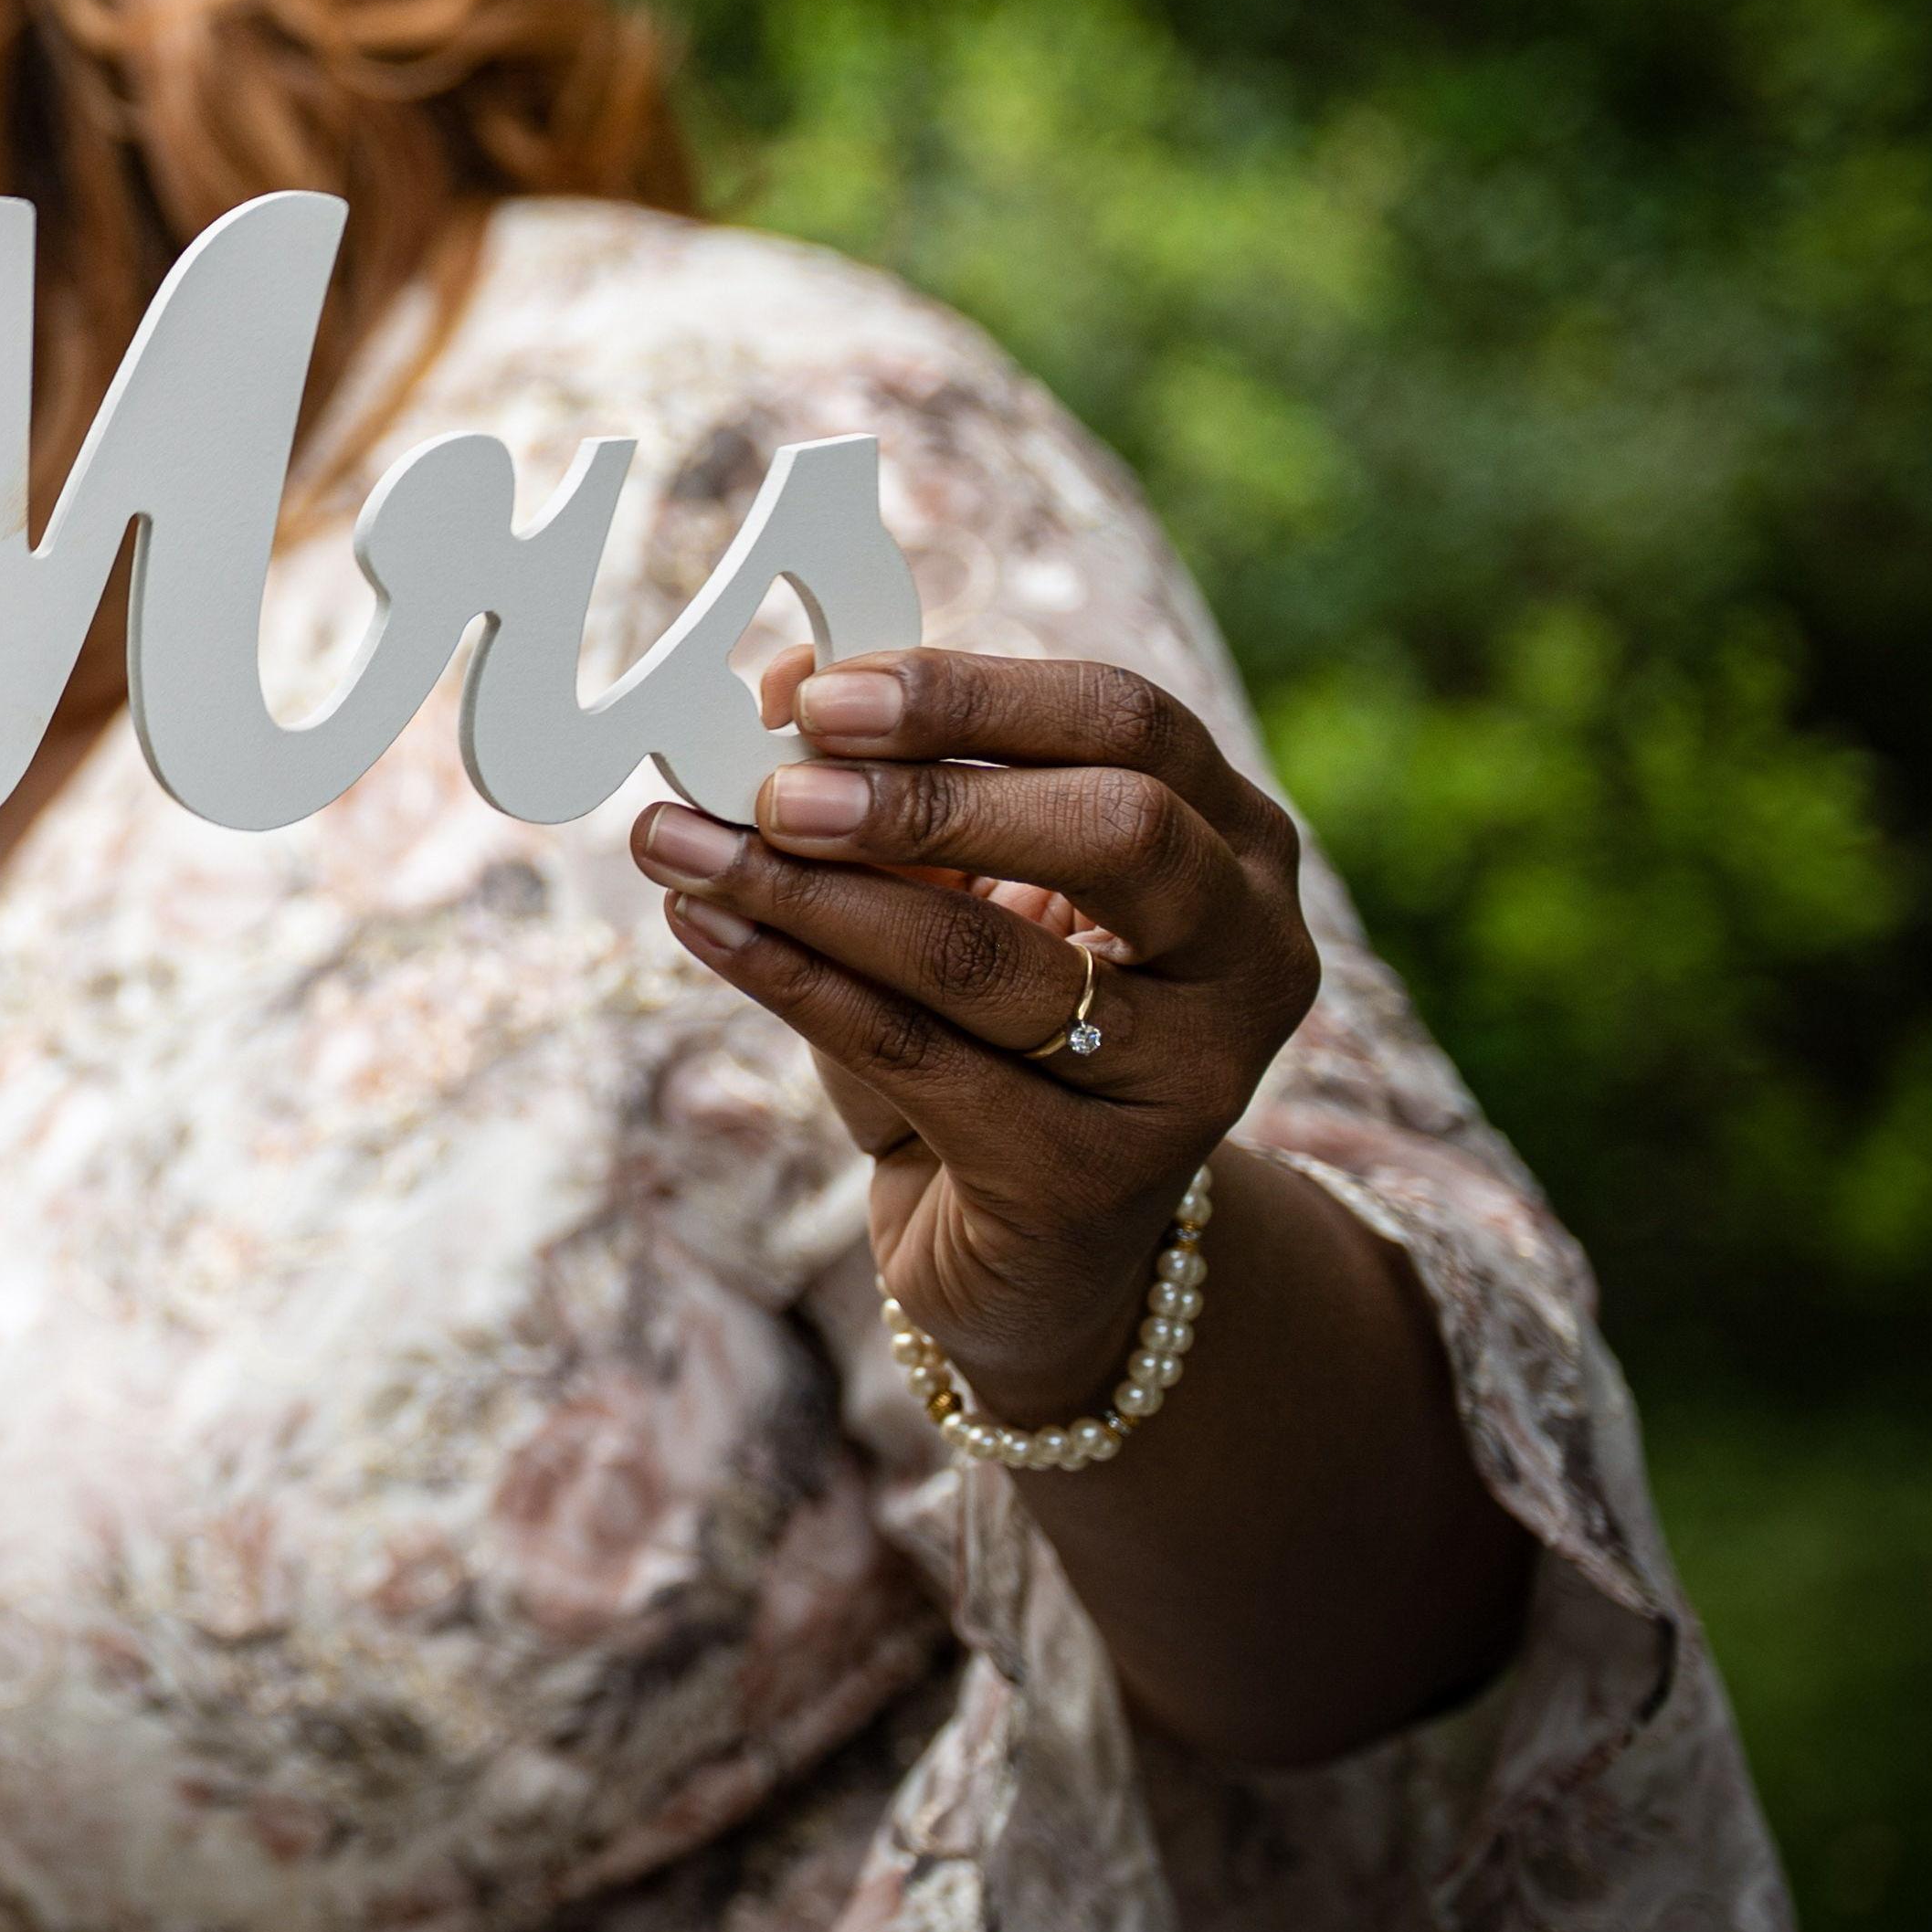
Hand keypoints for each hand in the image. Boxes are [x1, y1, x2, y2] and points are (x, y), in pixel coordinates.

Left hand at [628, 647, 1324, 1427]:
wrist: (1032, 1250)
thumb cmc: (990, 1034)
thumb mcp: (954, 896)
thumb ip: (893, 791)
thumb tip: (783, 681)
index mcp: (1233, 839)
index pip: (1127, 723)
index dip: (973, 696)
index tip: (823, 694)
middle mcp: (1249, 952)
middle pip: (1114, 829)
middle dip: (923, 800)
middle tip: (772, 789)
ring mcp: (1189, 1076)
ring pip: (991, 959)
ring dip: (814, 895)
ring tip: (682, 847)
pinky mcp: (1093, 1179)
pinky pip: (919, 1059)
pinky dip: (791, 982)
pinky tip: (701, 927)